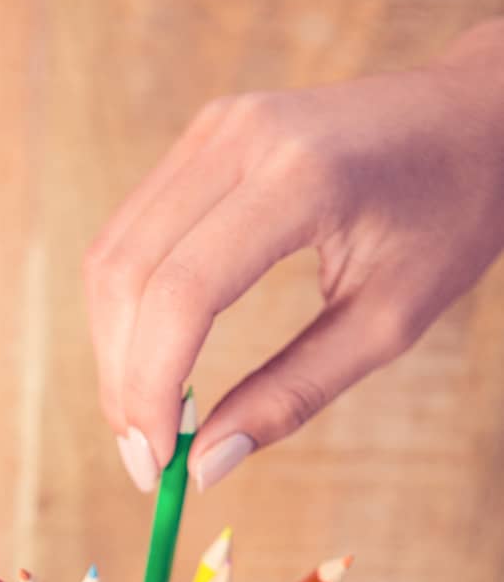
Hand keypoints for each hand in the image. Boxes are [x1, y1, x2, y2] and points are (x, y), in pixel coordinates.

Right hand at [85, 19, 503, 492]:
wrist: (473, 116)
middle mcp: (242, 137)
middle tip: (143, 459)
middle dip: (122, 380)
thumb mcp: (388, 322)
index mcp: (302, 177)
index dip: (151, 388)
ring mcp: (215, 128)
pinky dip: (128, 308)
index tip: (157, 464)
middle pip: (130, 275)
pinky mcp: (204, 135)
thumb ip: (293, 394)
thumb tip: (206, 465)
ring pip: (114, 255)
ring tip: (142, 420)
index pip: (183, 293)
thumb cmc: (451, 215)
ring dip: (114, 349)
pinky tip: (151, 362)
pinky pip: (131, 232)